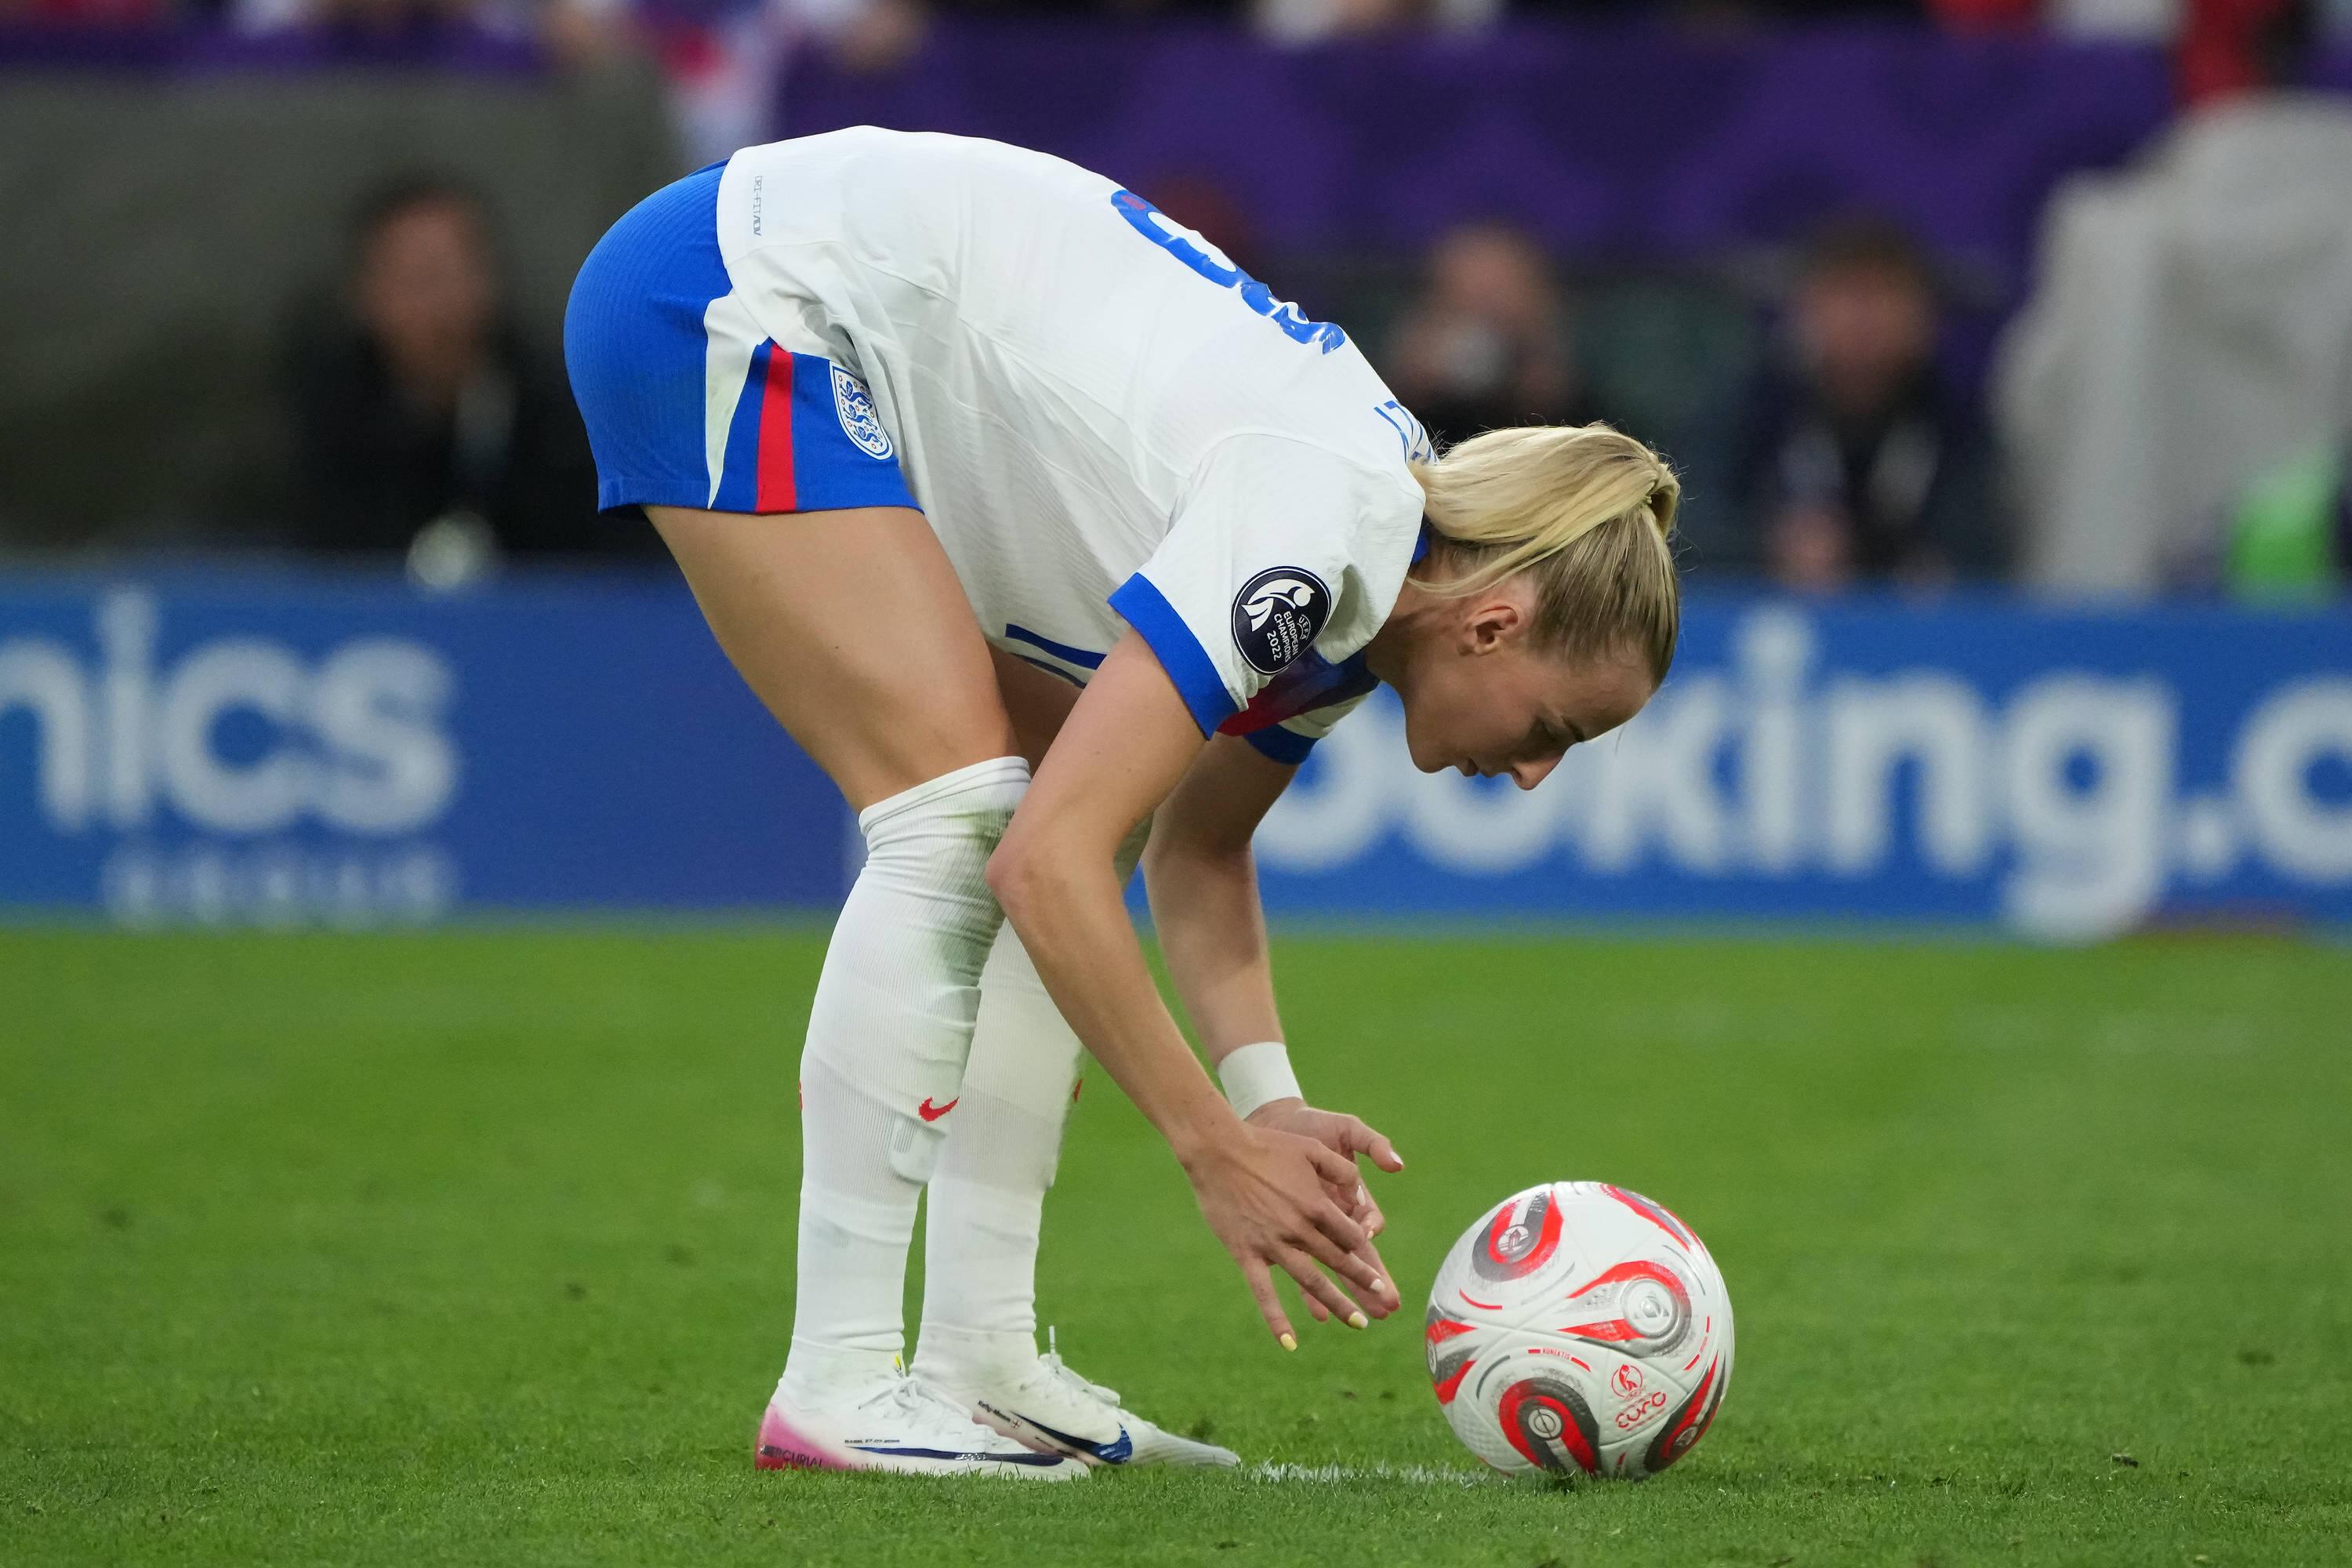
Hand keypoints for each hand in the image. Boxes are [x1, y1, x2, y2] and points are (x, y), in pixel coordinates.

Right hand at [1182, 1120, 1400, 1347]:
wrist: (1219, 1150)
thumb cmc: (1267, 1145)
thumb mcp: (1312, 1148)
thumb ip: (1342, 1169)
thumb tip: (1362, 1191)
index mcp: (1317, 1204)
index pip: (1350, 1236)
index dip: (1364, 1250)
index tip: (1374, 1263)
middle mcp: (1299, 1229)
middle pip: (1338, 1262)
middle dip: (1364, 1283)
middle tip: (1384, 1301)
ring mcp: (1272, 1244)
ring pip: (1310, 1281)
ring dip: (1336, 1303)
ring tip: (1358, 1322)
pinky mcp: (1247, 1253)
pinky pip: (1263, 1293)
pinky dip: (1276, 1319)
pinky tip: (1289, 1343)